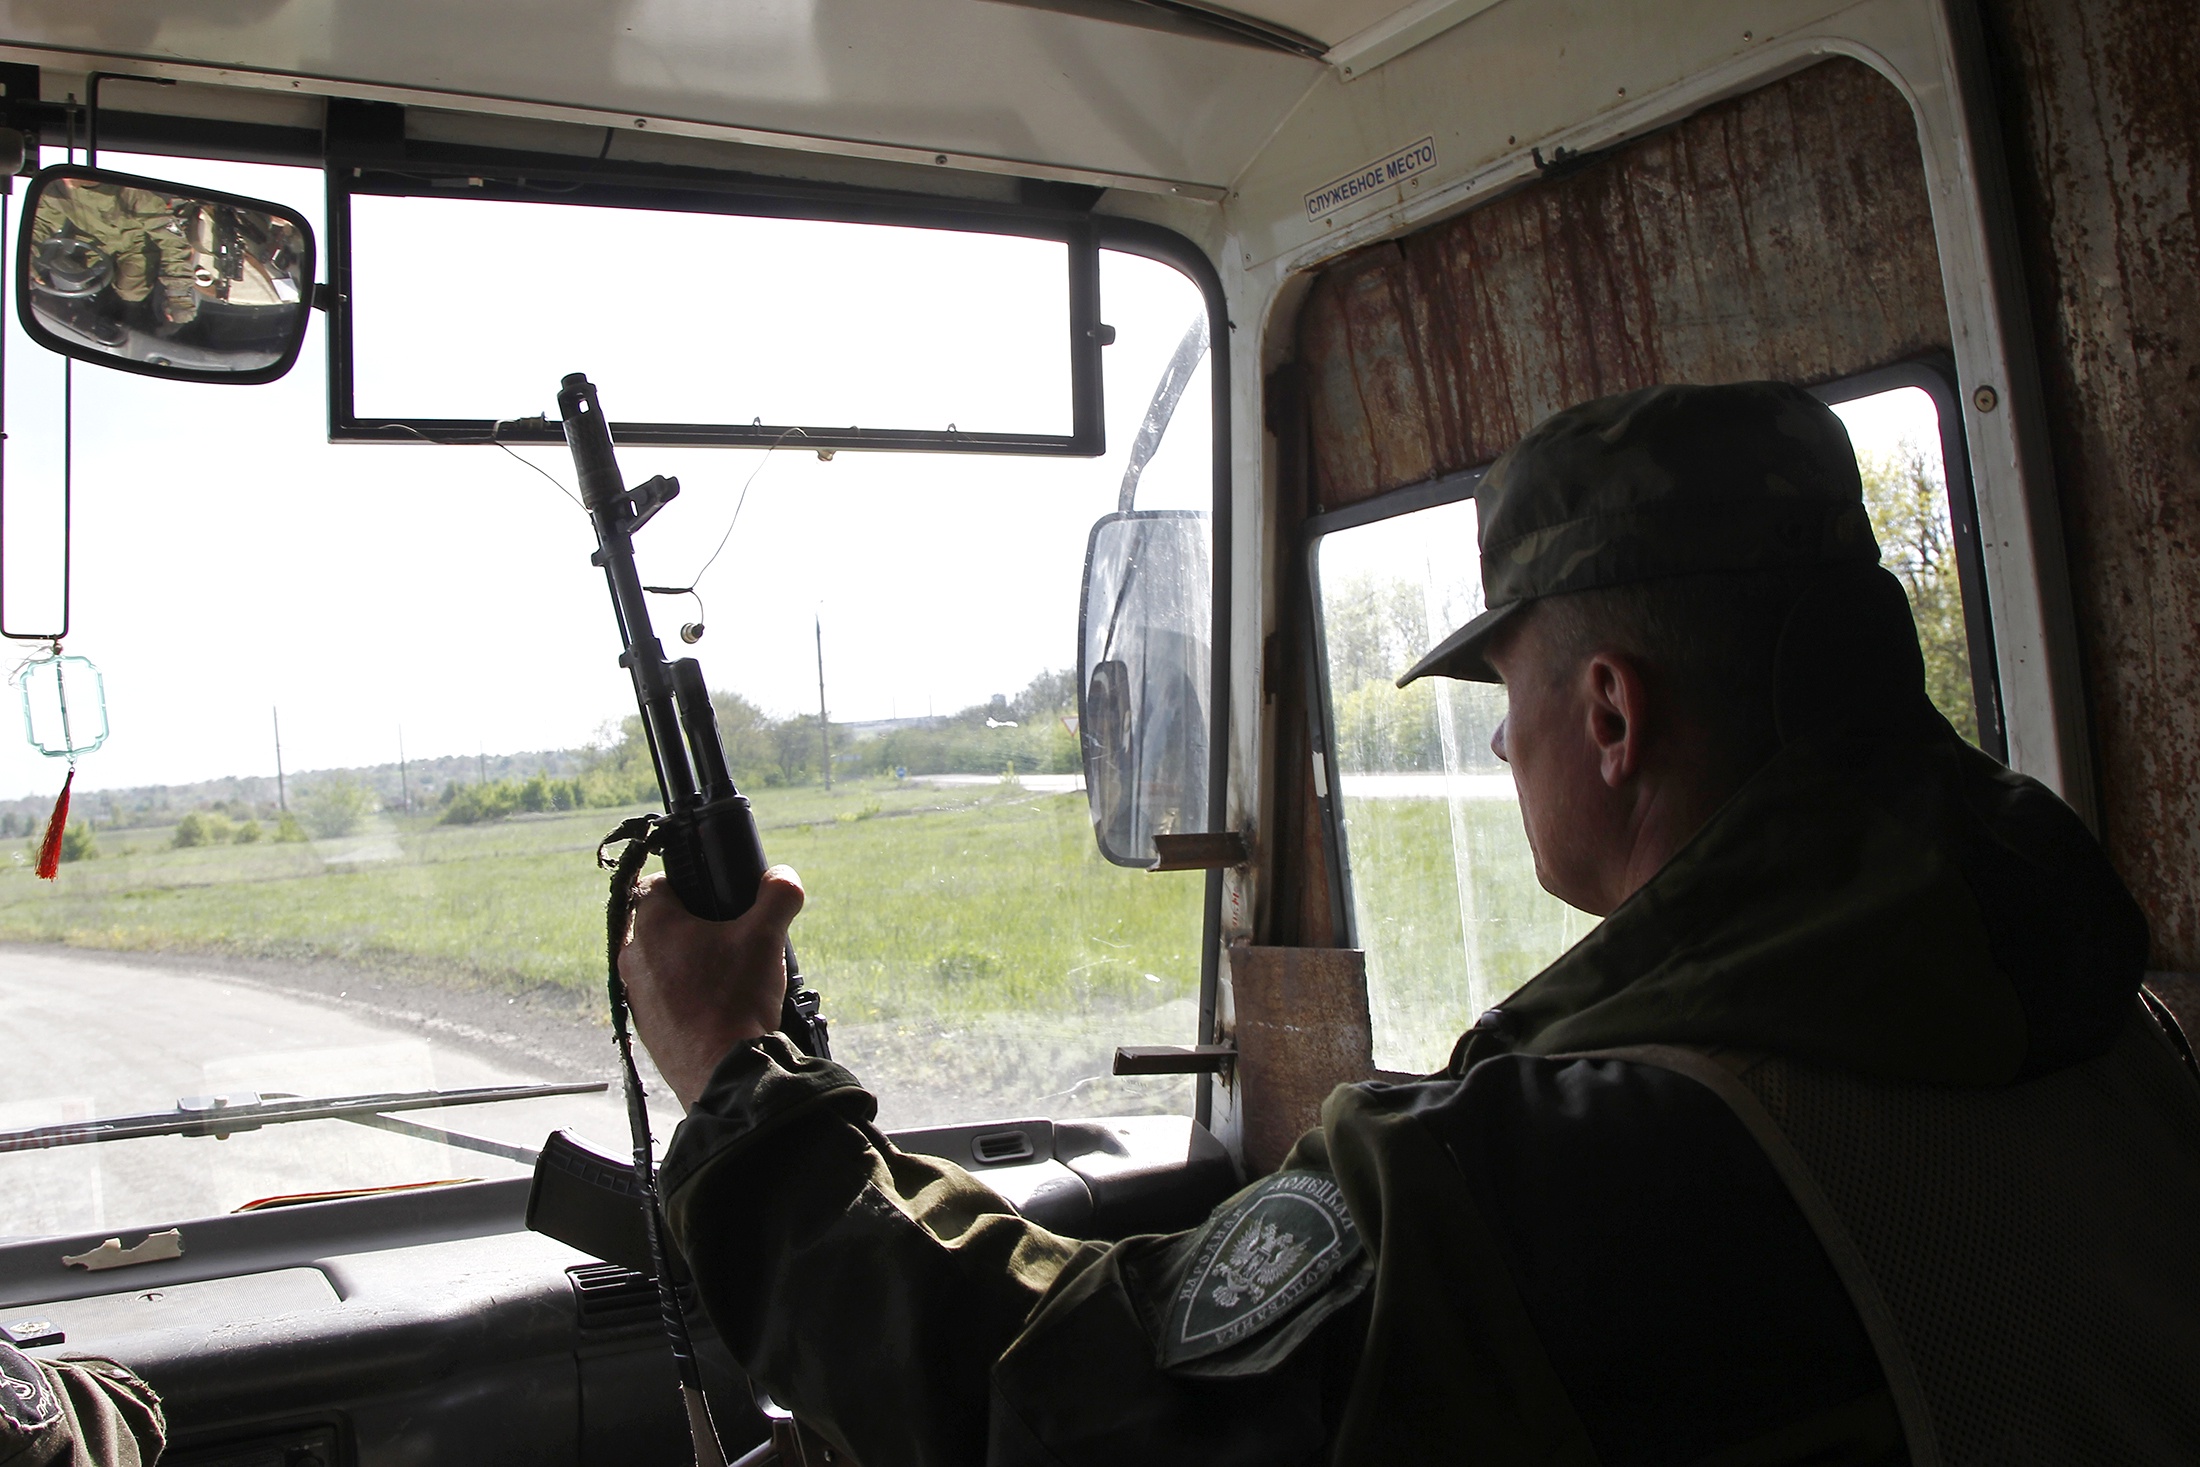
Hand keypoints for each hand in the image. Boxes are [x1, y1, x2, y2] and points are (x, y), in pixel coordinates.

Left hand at [619, 866, 804, 1110]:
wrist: (723, 1073)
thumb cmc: (737, 998)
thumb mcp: (767, 937)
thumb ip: (778, 896)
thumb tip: (783, 876)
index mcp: (651, 926)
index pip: (656, 884)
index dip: (686, 883)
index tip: (713, 896)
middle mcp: (632, 958)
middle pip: (659, 925)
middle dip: (691, 926)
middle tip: (728, 936)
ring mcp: (634, 996)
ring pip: (659, 962)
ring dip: (686, 962)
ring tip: (726, 975)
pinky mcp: (644, 1027)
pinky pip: (661, 997)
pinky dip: (684, 995)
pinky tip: (717, 1006)